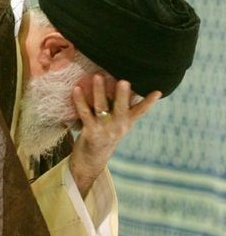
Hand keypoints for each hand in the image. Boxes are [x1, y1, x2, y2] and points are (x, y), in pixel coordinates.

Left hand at [69, 74, 160, 196]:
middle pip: (121, 108)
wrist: (92, 159)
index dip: (149, 102)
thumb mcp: (119, 123)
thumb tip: (130, 84)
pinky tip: (77, 89)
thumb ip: (125, 107)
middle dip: (122, 94)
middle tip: (124, 81)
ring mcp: (104, 129)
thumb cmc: (106, 133)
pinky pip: (85, 113)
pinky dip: (80, 101)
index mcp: (127, 122)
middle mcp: (118, 125)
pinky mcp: (90, 131)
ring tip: (98, 76)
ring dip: (99, 91)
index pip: (140, 110)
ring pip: (102, 107)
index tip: (158, 92)